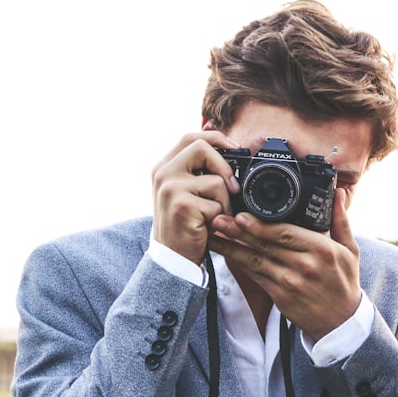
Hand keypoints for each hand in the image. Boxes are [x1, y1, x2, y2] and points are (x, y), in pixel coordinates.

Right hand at [150, 131, 241, 261]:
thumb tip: (229, 150)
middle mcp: (163, 173)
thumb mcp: (186, 194)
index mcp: (164, 167)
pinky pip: (217, 204)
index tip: (235, 147)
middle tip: (233, 188)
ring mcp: (171, 188)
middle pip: (201, 148)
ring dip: (225, 203)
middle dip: (224, 166)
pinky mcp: (183, 205)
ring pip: (216, 181)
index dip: (215, 138)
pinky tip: (209, 227)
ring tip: (215, 217)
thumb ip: (198, 173)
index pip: (190, 137)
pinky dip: (220, 218)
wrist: (172, 259)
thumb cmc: (185, 226)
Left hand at [210, 187, 361, 340]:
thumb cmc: (344, 283)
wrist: (341, 322)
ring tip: (214, 233)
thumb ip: (340, 220)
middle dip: (239, 231)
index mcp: (321, 249)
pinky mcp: (279, 296)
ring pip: (255, 260)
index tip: (241, 215)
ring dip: (232, 246)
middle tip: (218, 219)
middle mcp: (304, 266)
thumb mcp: (350, 250)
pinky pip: (255, 276)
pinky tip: (226, 252)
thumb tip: (336, 193)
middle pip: (266, 245)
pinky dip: (239, 263)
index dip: (261, 225)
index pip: (286, 233)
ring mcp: (290, 282)